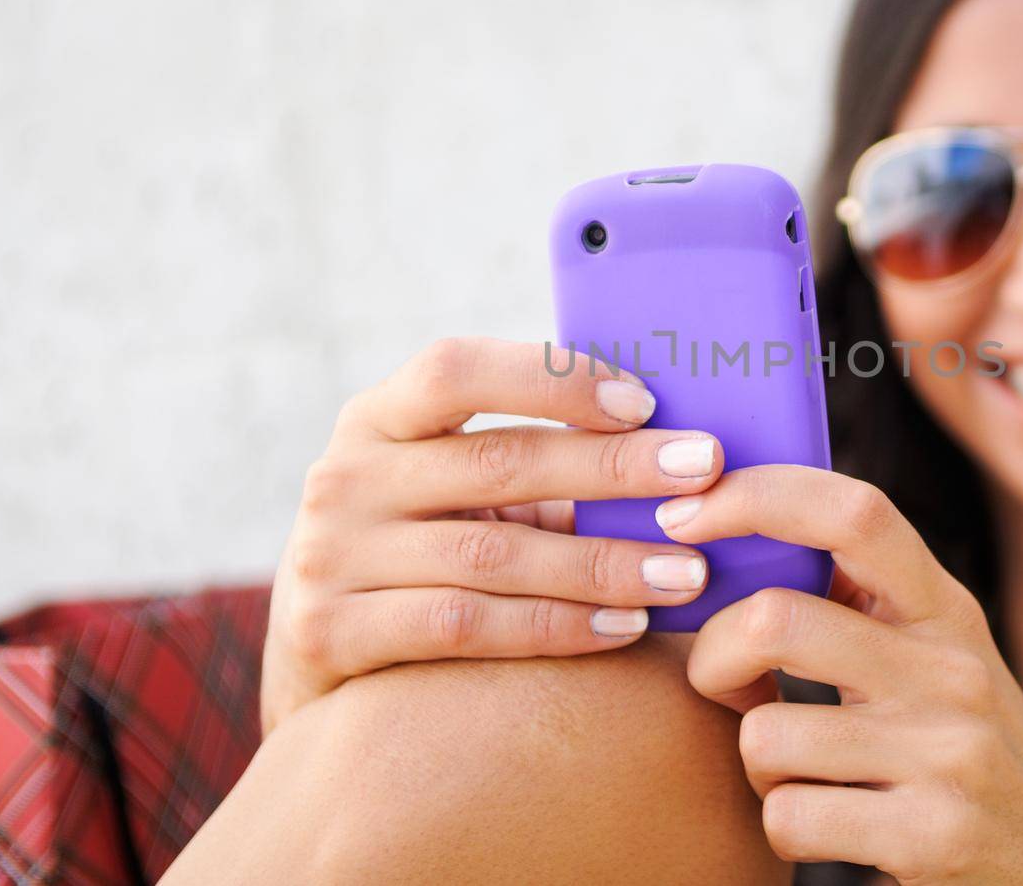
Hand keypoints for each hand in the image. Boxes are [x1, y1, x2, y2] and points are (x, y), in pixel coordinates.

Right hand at [261, 337, 723, 734]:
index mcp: (377, 416)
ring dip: (603, 562)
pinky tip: (626, 626)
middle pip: (497, 462)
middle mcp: (346, 476)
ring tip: (687, 571)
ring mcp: (331, 556)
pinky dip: (558, 626)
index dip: (551, 378)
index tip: (645, 401)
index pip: (456, 369)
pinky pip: (469, 627)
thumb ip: (533, 453)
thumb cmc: (426, 545)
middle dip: (613, 467)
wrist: (318, 652)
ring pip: (494, 554)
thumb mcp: (454, 484)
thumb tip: (669, 437)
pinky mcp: (332, 634)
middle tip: (703, 473)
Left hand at [659, 467, 1022, 884]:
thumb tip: (748, 535)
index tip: (686, 514)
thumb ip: (869, 607)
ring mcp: (947, 754)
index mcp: (949, 612)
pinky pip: (788, 816)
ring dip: (758, 766)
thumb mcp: (943, 665)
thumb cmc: (979, 763)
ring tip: (804, 775)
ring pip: (765, 735)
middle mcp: (953, 670)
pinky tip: (835, 828)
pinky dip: (786, 828)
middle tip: (722, 683)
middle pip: (777, 620)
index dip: (757, 495)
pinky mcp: (933, 836)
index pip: (855, 510)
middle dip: (714, 656)